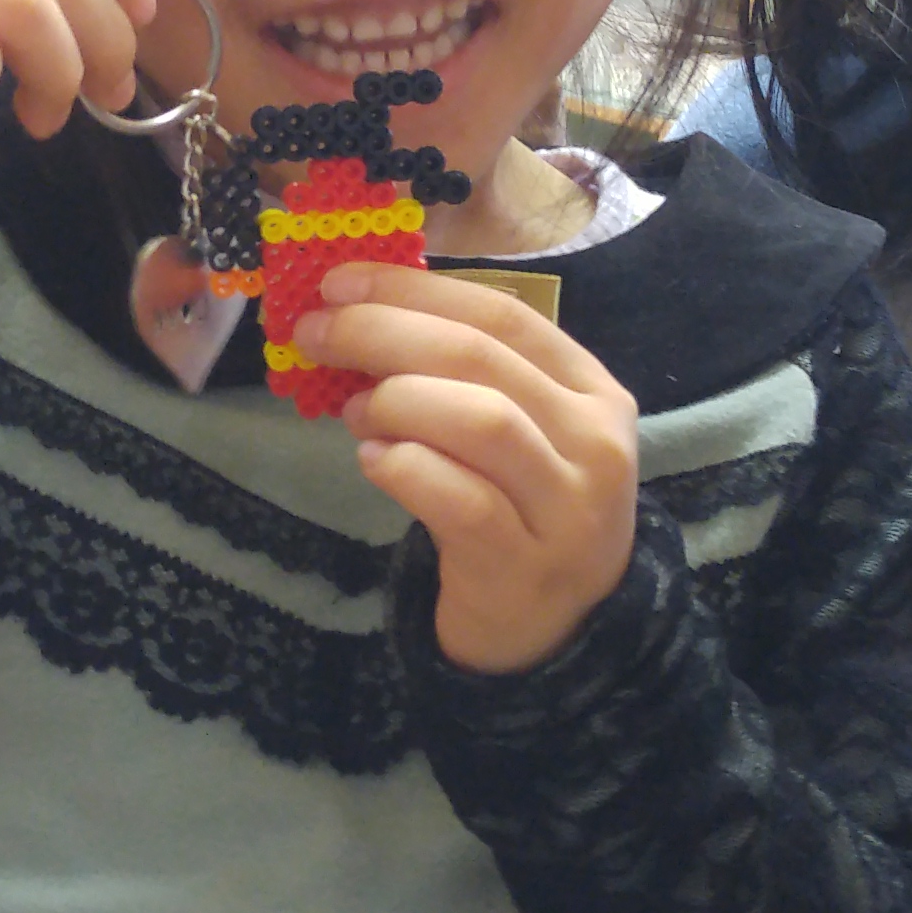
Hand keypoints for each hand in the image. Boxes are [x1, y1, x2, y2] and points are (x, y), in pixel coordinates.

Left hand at [288, 264, 640, 673]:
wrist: (554, 631)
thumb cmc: (521, 510)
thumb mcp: (519, 432)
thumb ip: (460, 374)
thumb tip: (357, 312)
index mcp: (592, 389)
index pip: (503, 313)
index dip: (414, 290)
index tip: (340, 281)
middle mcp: (594, 443)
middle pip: (483, 358)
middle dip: (385, 332)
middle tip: (317, 333)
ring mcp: (567, 508)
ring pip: (482, 420)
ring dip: (399, 399)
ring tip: (354, 408)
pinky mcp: (524, 566)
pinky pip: (460, 501)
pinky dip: (405, 467)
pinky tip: (374, 459)